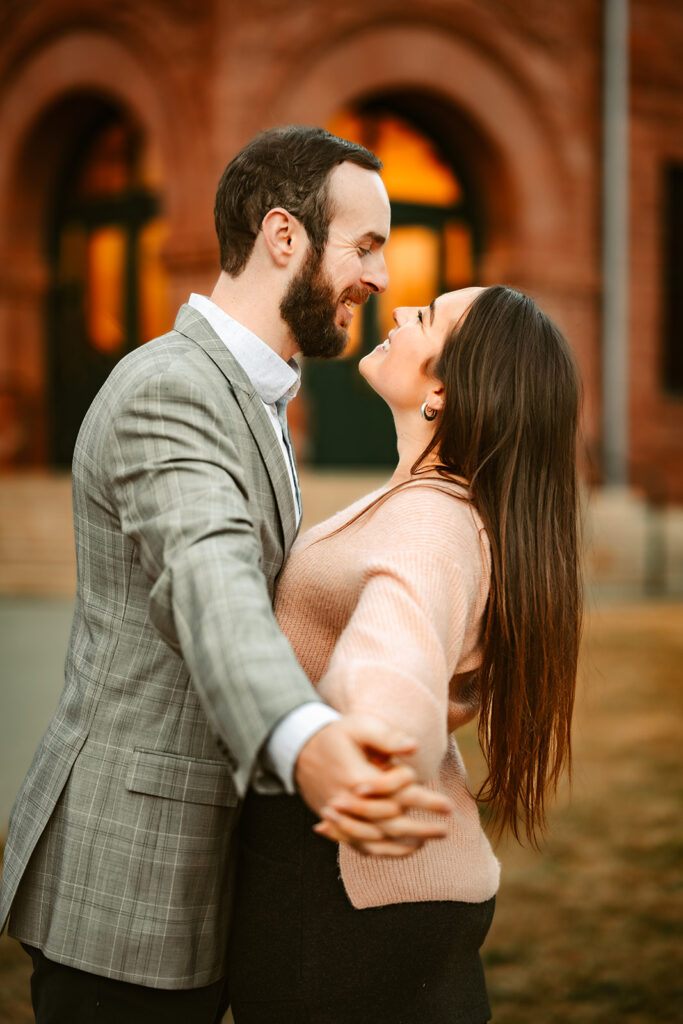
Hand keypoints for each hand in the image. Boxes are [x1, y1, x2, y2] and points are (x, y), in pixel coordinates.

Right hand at [294, 714, 451, 855]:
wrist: (298, 748)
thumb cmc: (334, 734)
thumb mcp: (359, 726)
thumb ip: (387, 737)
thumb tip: (413, 747)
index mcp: (357, 779)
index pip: (397, 795)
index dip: (423, 799)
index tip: (446, 804)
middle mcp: (348, 803)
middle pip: (390, 823)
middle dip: (421, 828)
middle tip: (446, 829)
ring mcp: (340, 816)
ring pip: (376, 839)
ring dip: (404, 843)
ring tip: (428, 840)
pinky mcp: (335, 822)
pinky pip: (361, 845)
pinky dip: (383, 851)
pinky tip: (402, 849)